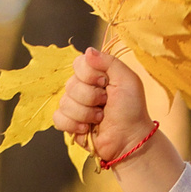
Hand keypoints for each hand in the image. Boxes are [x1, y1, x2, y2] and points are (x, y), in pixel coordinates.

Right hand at [53, 46, 155, 166]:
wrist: (130, 139)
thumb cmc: (132, 111)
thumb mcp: (128, 80)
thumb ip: (109, 62)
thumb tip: (88, 51)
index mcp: (96, 75)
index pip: (78, 64)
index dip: (90, 75)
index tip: (105, 83)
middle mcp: (83, 88)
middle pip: (71, 84)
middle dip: (90, 97)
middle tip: (105, 104)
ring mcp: (75, 106)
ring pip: (65, 102)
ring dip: (85, 113)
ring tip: (100, 118)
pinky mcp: (70, 124)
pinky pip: (58, 118)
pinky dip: (73, 124)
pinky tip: (87, 128)